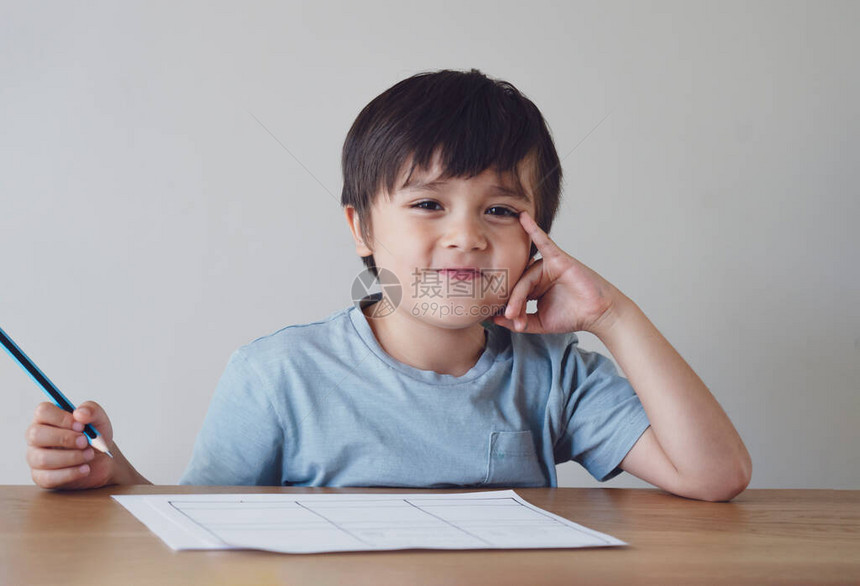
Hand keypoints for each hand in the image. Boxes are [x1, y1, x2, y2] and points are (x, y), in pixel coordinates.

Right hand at [26, 401, 115, 489]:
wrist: (102, 461)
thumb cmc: (93, 437)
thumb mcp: (99, 420)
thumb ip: (91, 410)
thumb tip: (79, 413)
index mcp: (46, 418)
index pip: (42, 411)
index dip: (62, 418)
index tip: (81, 426)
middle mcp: (36, 437)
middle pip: (35, 434)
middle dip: (65, 439)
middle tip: (85, 442)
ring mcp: (35, 458)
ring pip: (42, 459)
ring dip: (71, 457)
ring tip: (89, 455)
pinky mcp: (41, 477)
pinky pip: (49, 477)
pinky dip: (71, 473)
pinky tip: (85, 469)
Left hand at [493, 211, 622, 335]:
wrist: (597, 315)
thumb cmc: (573, 316)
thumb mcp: (539, 323)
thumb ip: (519, 321)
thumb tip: (494, 319)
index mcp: (533, 287)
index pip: (512, 293)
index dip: (509, 308)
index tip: (508, 321)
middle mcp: (538, 274)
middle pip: (517, 285)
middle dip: (512, 303)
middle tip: (510, 316)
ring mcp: (547, 265)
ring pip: (525, 277)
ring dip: (518, 295)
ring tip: (513, 311)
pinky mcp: (557, 258)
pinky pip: (543, 242)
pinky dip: (532, 229)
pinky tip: (522, 218)